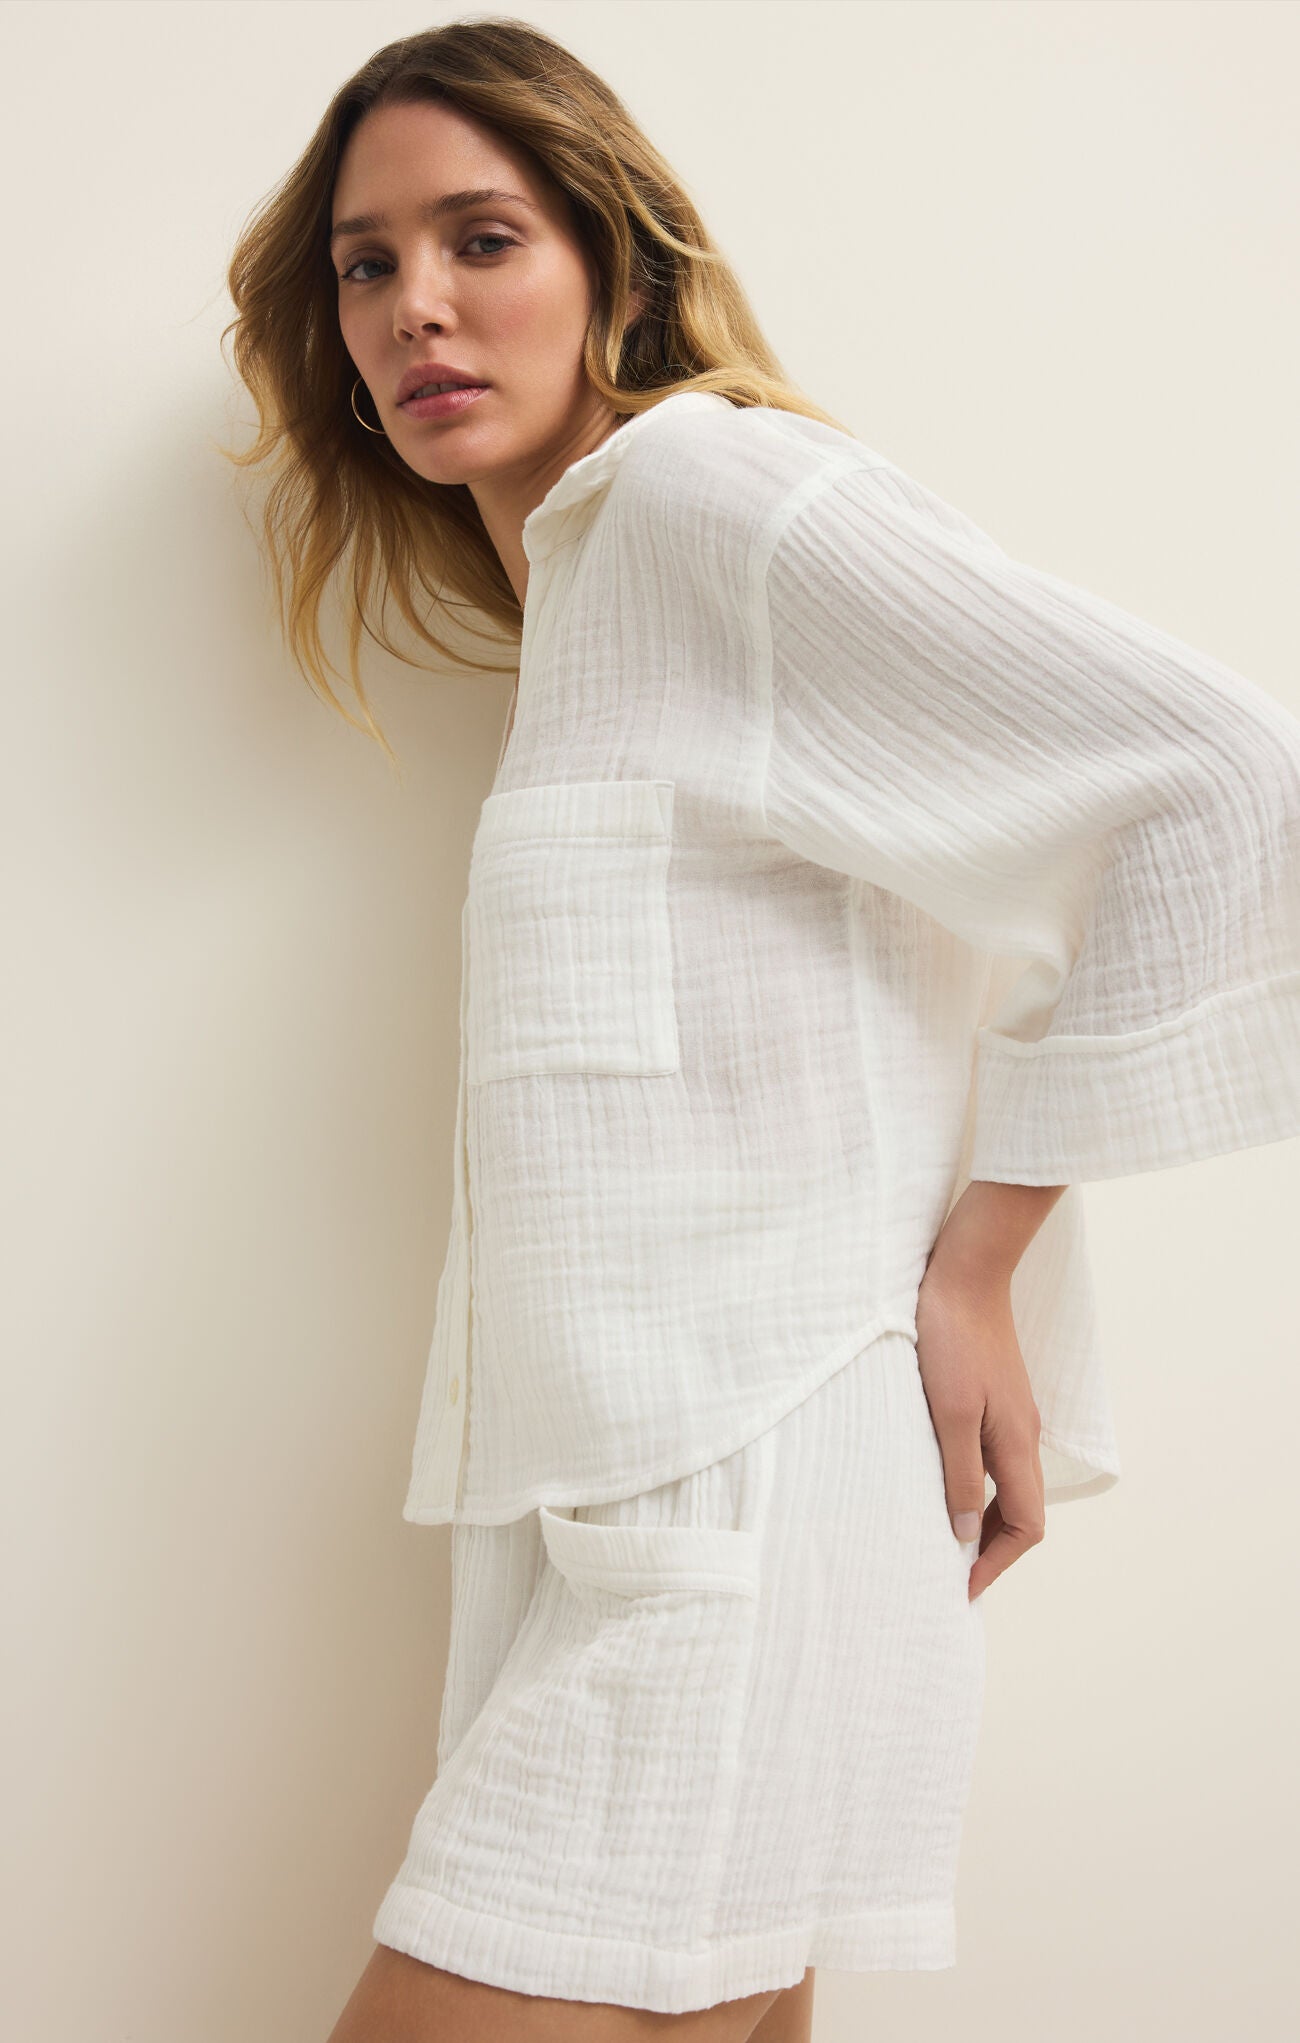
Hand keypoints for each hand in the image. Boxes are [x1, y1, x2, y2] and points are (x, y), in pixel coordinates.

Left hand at [914, 1253, 1045, 1600]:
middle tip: (947, 1572)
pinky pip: (992, 1457)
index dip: (997, 1563)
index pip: (1026, 1527)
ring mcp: (1010, 1414)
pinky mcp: (994, 1396)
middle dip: (990, 1548)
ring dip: (981, 1516)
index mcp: (1017, 1443)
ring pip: (1006, 1485)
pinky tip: (940, 1480)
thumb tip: (965, 1534)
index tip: (961, 1587)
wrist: (964, 1270)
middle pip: (1020, 1511)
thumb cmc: (950, 1336)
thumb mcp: (948, 1412)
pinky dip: (974, 1483)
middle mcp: (1022, 1434)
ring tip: (940, 1535)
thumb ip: (959, 1474)